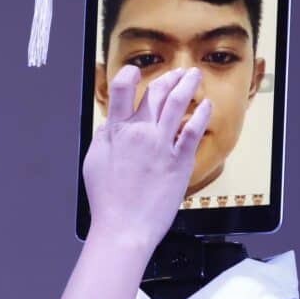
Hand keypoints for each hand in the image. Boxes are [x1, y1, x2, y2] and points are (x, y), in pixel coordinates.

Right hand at [82, 66, 211, 252]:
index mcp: (116, 131)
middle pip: (155, 93)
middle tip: (177, 74)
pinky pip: (192, 130)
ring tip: (193, 76)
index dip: (128, 74)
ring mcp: (161, 145)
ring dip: (187, 85)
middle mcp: (139, 132)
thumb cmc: (107, 201)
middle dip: (168, 78)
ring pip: (177, 103)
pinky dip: (200, 114)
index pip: (121, 89)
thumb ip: (102, 139)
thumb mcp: (93, 163)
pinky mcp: (179, 161)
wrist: (124, 227)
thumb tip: (108, 124)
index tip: (135, 71)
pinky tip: (206, 106)